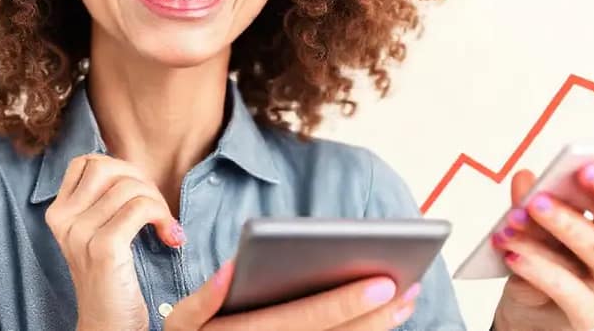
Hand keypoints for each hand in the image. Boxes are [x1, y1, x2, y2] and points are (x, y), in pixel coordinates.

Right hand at [45, 154, 184, 330]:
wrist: (108, 325)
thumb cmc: (113, 278)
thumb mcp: (100, 232)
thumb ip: (107, 200)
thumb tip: (133, 168)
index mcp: (59, 212)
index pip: (89, 161)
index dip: (123, 170)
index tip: (139, 195)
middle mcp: (63, 220)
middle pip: (108, 167)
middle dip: (142, 182)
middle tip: (157, 211)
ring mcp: (80, 234)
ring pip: (130, 187)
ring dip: (158, 203)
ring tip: (165, 227)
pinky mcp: (103, 248)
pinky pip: (140, 208)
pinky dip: (162, 217)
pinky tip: (169, 237)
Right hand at [164, 260, 422, 330]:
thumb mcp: (185, 322)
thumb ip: (205, 297)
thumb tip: (232, 269)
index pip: (301, 319)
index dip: (343, 303)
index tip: (382, 284)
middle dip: (375, 317)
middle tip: (409, 289)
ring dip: (377, 330)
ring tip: (407, 301)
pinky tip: (386, 320)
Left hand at [491, 164, 593, 330]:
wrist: (529, 310)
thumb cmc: (543, 260)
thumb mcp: (537, 227)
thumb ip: (533, 201)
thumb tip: (526, 177)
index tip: (587, 168)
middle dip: (586, 207)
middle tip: (543, 194)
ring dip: (557, 230)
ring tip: (514, 217)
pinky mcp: (590, 316)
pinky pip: (570, 292)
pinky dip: (539, 270)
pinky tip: (512, 255)